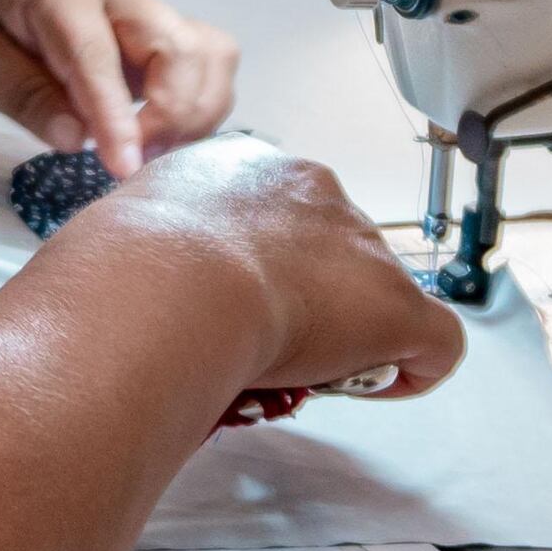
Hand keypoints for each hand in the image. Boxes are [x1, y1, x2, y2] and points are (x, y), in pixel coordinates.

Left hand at [0, 0, 234, 174]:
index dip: (119, 116)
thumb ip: (24, 97)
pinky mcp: (149, 27)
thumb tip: (81, 141)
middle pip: (180, 48)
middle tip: (133, 166)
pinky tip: (156, 135)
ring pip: (207, 53)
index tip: (126, 168)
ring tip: (149, 153)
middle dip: (173, 116)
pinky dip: (194, 102)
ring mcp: (138, 3)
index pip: (100, 56)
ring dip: (195, 111)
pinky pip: (200, 61)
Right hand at [60, 136, 465, 401]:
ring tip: (294, 367)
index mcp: (240, 164)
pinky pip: (433, 340)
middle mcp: (308, 188)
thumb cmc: (125, 265)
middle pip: (328, 245)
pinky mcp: (397, 306)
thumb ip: (140, 245)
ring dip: (345, 328)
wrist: (169, 280)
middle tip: (261, 337)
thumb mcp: (120, 233)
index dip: (257, 258)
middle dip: (306, 292)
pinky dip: (412, 368)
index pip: (267, 209)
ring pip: (372, 290)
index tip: (233, 294)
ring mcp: (359, 246)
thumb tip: (118, 282)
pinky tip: (372, 385)